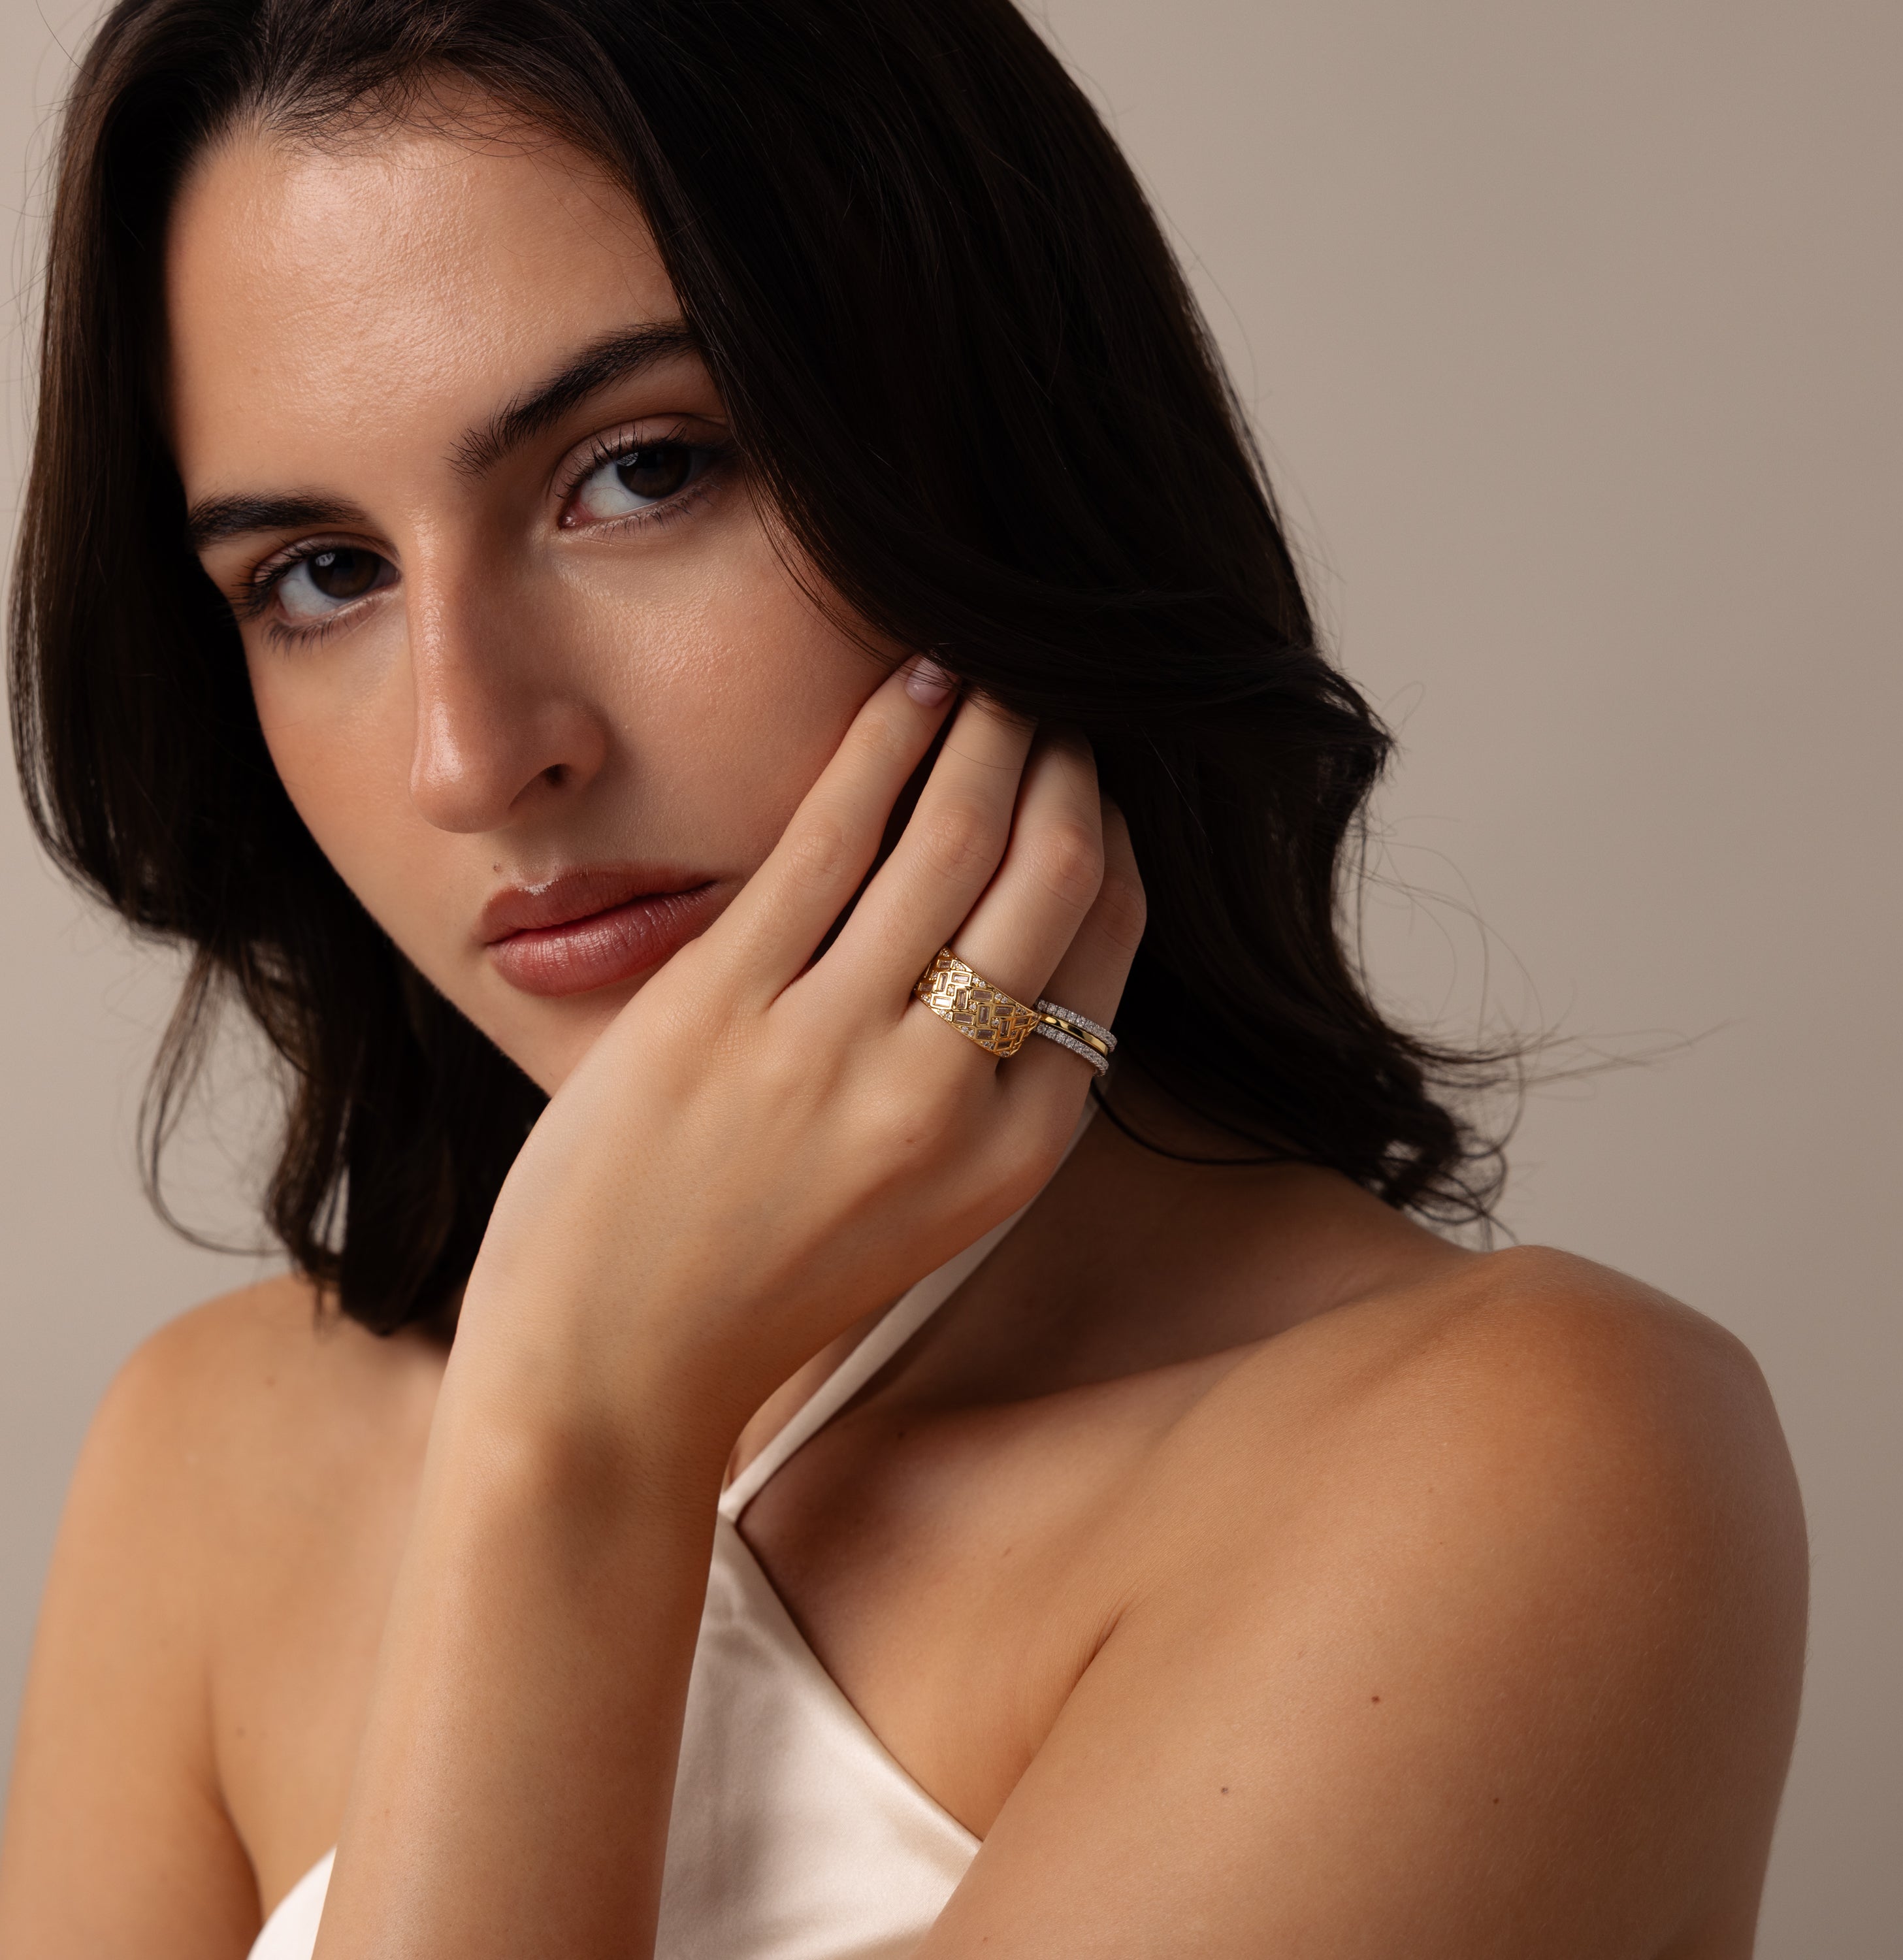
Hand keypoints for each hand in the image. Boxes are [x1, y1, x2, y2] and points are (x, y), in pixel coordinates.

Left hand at [446, 661, 1146, 1458]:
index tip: (1092, 779)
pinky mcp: (722, 1009)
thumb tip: (1022, 919)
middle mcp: (945, 1098)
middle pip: (1053, 874)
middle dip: (1068, 760)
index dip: (1112, 837)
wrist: (613, 1375)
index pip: (1106, 950)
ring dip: (991, 728)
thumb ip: (988, 1084)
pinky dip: (886, 743)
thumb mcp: (925, 1208)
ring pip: (956, 837)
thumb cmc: (762, 1283)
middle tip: (1057, 696)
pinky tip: (913, 687)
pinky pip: (831, 839)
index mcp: (1013, 1154)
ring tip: (991, 672)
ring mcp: (832, 1052)